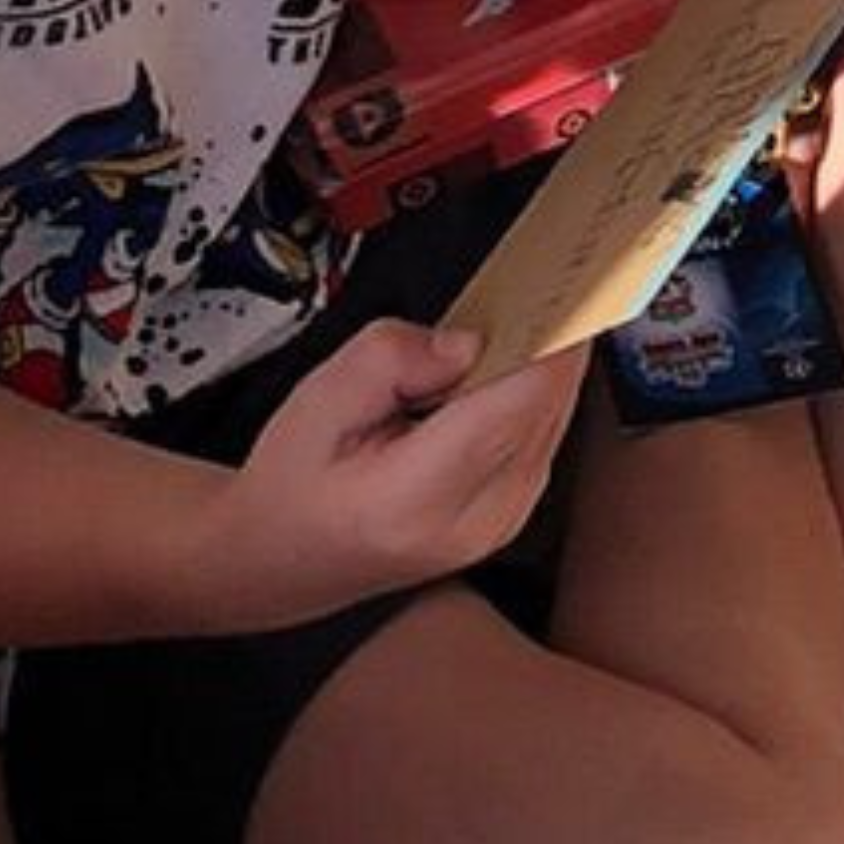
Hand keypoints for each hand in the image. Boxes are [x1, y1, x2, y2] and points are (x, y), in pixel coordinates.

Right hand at [214, 320, 578, 625]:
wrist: (280, 558)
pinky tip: (489, 377)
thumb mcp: (316, 399)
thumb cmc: (291, 487)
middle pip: (547, 407)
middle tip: (529, 286)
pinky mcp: (512, 515)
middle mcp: (472, 521)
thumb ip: (390, 356)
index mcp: (416, 497)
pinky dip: (527, 396)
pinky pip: (544, 435)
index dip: (549, 338)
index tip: (562, 285)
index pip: (517, 403)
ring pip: (555, 418)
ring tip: (489, 338)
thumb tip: (466, 340)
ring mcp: (500, 524)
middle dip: (544, 340)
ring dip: (536, 367)